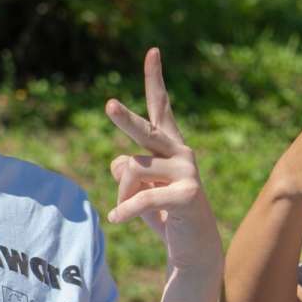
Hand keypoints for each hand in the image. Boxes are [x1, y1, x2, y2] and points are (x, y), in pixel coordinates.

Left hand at [105, 48, 222, 270]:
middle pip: (145, 131)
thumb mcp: (139, 189)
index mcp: (170, 146)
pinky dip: (125, 210)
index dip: (154, 80)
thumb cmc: (164, 215)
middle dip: (124, 119)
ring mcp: (187, 172)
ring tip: (125, 211)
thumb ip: (126, 169)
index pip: (160, 108)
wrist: (193, 249)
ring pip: (132, 171)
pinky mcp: (188, 194)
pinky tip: (116, 219)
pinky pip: (142, 197)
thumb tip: (119, 162)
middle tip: (108, 105)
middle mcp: (181, 152)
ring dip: (122, 194)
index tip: (152, 51)